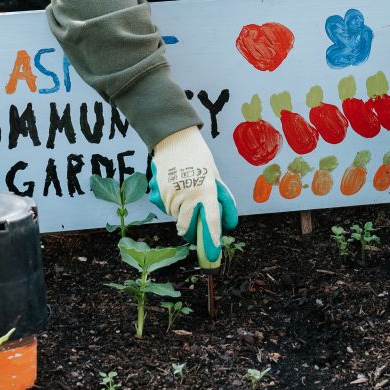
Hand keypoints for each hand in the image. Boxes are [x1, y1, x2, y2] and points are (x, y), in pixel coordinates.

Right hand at [147, 126, 238, 268]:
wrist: (174, 138)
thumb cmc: (198, 156)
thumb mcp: (214, 174)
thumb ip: (219, 196)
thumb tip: (227, 219)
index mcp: (207, 190)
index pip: (210, 220)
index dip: (211, 238)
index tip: (212, 251)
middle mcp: (190, 194)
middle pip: (186, 226)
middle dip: (188, 232)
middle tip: (190, 231)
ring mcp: (173, 193)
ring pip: (175, 216)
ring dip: (179, 213)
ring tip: (184, 194)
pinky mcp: (161, 191)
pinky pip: (167, 206)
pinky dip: (171, 204)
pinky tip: (175, 188)